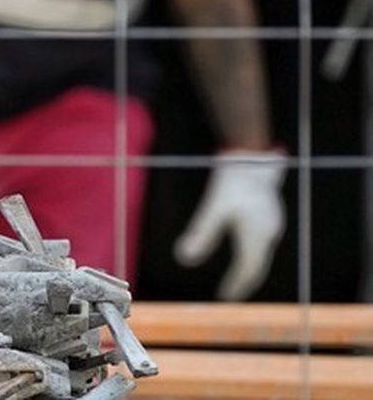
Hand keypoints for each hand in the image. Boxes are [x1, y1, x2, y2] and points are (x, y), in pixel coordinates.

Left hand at [174, 149, 286, 300]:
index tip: (225, 297)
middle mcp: (268, 234)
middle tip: (230, 294)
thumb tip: (183, 259)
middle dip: (244, 281)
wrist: (254, 158)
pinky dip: (254, 254)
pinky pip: (263, 243)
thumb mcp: (212, 209)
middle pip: (257, 265)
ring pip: (262, 255)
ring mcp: (272, 224)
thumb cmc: (232, 183)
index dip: (236, 285)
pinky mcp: (270, 215)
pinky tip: (246, 253)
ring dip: (250, 268)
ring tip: (238, 280)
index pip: (248, 270)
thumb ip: (201, 234)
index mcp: (256, 236)